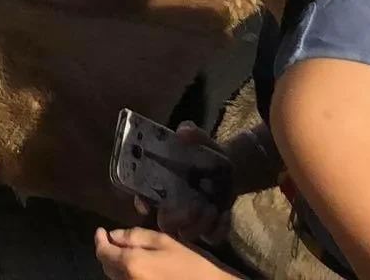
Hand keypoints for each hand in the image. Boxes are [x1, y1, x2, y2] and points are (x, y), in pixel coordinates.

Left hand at [93, 228, 235, 279]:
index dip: (99, 240)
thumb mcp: (165, 241)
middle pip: (107, 267)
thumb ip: (136, 236)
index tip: (101, 230)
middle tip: (113, 240)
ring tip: (123, 252)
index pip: (104, 252)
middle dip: (107, 251)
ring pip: (115, 278)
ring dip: (115, 264)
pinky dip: (125, 275)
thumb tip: (114, 235)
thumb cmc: (190, 263)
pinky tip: (135, 267)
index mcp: (132, 263)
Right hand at [143, 125, 233, 245]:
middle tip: (195, 205)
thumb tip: (182, 131)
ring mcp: (191, 219)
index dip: (140, 202)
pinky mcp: (209, 227)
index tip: (146, 205)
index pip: (142, 196)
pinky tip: (224, 214)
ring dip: (199, 224)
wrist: (229, 168)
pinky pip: (210, 238)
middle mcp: (173, 205)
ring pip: (187, 234)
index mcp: (162, 184)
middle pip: (164, 223)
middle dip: (177, 218)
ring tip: (212, 208)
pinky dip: (218, 229)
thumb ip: (192, 133)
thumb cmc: (205, 154)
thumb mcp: (200, 140)